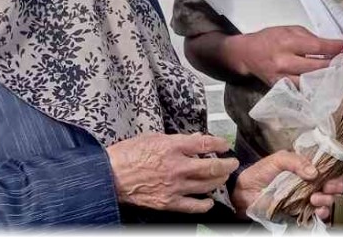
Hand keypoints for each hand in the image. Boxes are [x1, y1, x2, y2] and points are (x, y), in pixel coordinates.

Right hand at [106, 132, 238, 213]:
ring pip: (206, 185)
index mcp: (172, 147)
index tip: (225, 145)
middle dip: (226, 164)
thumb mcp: (152, 138)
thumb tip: (196, 139)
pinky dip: (204, 204)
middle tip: (232, 163)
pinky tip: (209, 201)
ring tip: (222, 177)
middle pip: (211, 166)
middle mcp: (177, 167)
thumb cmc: (127, 154)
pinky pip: (193, 206)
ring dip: (218, 181)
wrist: (110, 176)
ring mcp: (174, 186)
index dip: (219, 143)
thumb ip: (177, 139)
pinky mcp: (169, 202)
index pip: (204, 143)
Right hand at [227, 26, 342, 86]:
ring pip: (311, 81)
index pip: (317, 47)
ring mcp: (282, 77)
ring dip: (326, 78)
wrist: (248, 54)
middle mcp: (285, 61)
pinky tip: (323, 83)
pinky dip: (313, 86)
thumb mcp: (289, 29)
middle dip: (335, 64)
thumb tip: (330, 45)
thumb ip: (309, 38)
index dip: (335, 48)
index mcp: (287, 42)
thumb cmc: (270, 38)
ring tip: (338, 74)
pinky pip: (301, 89)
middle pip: (317, 67)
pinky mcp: (280, 87)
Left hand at [233, 151, 342, 220]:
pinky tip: (317, 210)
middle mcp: (309, 183)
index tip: (333, 173)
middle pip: (331, 184)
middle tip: (328, 187)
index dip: (334, 170)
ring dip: (327, 200)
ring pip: (328, 199)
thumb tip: (314, 172)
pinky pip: (318, 214)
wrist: (244, 193)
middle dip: (335, 186)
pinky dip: (322, 213)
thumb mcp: (277, 159)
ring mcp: (306, 198)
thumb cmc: (259, 173)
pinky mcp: (301, 212)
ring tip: (315, 199)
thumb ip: (295, 161)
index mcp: (305, 167)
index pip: (326, 167)